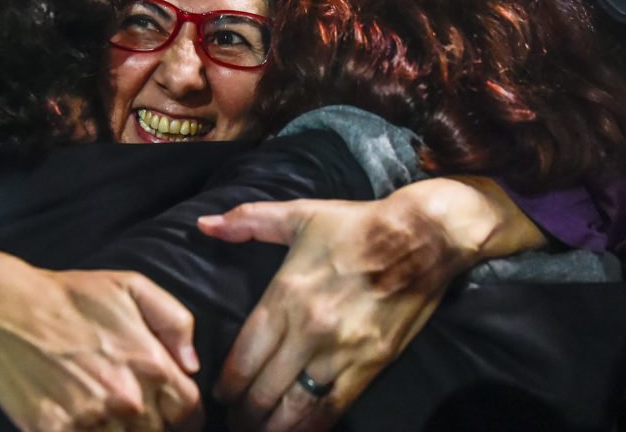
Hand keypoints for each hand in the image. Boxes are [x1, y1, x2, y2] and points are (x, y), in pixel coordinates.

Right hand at [0, 234, 202, 431]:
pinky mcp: (54, 431)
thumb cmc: (71, 297)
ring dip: (117, 431)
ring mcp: (89, 419)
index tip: (171, 411)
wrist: (5, 310)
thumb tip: (191, 364)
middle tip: (125, 405)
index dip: (183, 415)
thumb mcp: (132, 286)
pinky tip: (77, 419)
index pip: (190, 412)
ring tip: (100, 409)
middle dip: (148, 423)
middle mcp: (126, 398)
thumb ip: (176, 321)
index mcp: (151, 365)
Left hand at [197, 178, 544, 431]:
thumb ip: (247, 221)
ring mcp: (340, 352)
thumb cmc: (355, 226)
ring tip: (258, 431)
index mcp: (285, 295)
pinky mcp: (371, 365)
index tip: (220, 395)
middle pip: (263, 388)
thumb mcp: (299, 215)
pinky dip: (311, 427)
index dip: (227, 383)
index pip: (244, 355)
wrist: (420, 238)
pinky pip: (333, 408)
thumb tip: (204, 225)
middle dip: (243, 411)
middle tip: (236, 419)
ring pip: (294, 406)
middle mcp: (308, 329)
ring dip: (271, 426)